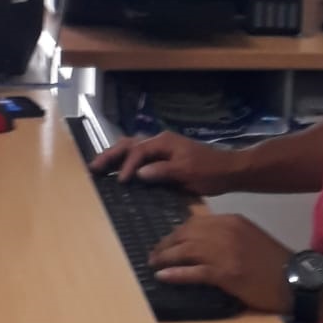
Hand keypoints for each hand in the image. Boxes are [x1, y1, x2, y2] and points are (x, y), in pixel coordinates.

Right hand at [90, 131, 239, 195]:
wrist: (228, 170)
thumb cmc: (209, 171)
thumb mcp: (186, 172)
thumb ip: (162, 171)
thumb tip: (138, 173)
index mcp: (164, 141)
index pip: (138, 151)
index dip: (127, 166)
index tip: (120, 182)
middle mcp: (160, 141)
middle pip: (129, 144)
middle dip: (111, 154)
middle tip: (94, 167)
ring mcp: (163, 148)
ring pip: (133, 147)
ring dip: (117, 156)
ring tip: (100, 167)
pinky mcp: (165, 157)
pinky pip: (141, 156)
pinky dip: (128, 161)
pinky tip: (120, 170)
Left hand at [149, 213, 292, 312]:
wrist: (294, 278)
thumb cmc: (272, 262)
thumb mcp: (249, 238)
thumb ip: (227, 235)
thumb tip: (201, 242)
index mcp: (232, 220)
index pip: (195, 223)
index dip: (176, 233)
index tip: (165, 242)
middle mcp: (226, 231)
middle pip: (186, 234)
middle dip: (166, 244)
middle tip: (153, 254)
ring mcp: (225, 252)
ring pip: (186, 250)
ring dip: (165, 258)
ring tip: (153, 265)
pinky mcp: (226, 273)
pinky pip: (194, 272)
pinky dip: (176, 274)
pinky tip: (163, 277)